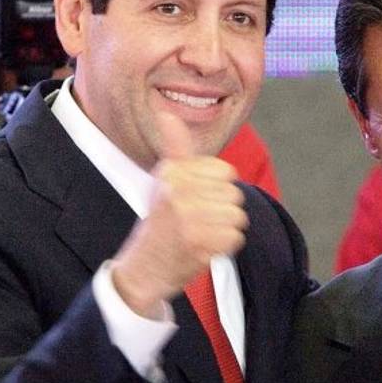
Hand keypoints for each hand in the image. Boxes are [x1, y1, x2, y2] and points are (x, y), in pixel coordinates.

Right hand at [110, 113, 247, 316]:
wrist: (143, 268)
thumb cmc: (160, 221)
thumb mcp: (164, 180)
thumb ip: (175, 148)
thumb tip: (167, 113)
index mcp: (172, 172)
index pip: (226, 172)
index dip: (216, 188)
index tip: (193, 200)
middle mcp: (178, 190)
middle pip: (234, 194)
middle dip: (221, 210)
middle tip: (194, 221)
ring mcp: (188, 218)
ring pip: (238, 216)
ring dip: (224, 229)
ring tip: (199, 234)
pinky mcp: (200, 243)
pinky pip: (236, 237)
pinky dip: (224, 247)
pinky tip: (202, 248)